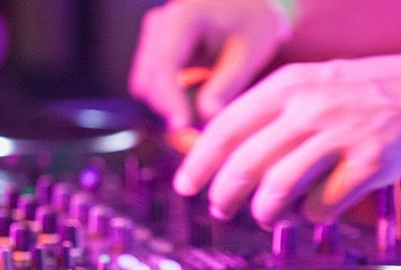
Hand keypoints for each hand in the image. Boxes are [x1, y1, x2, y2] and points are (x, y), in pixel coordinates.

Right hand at [128, 0, 288, 130]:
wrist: (249, 7)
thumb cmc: (252, 23)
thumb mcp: (248, 54)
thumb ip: (226, 85)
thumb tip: (206, 115)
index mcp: (184, 16)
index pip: (165, 65)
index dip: (169, 100)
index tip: (181, 126)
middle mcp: (160, 24)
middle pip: (148, 80)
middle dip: (170, 108)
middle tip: (200, 126)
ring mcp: (154, 38)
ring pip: (147, 87)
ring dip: (171, 105)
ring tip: (205, 105)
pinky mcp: (156, 53)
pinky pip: (154, 87)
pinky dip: (172, 100)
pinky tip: (197, 98)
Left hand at [173, 51, 400, 226]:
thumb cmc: (363, 95)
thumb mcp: (312, 85)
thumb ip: (271, 116)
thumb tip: (227, 156)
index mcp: (289, 85)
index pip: (227, 127)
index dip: (199, 162)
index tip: (185, 186)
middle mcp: (310, 107)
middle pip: (246, 163)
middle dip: (224, 195)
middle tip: (219, 210)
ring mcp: (340, 135)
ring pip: (278, 188)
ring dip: (264, 213)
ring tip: (265, 218)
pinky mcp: (368, 163)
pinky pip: (320, 205)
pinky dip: (309, 217)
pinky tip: (313, 212)